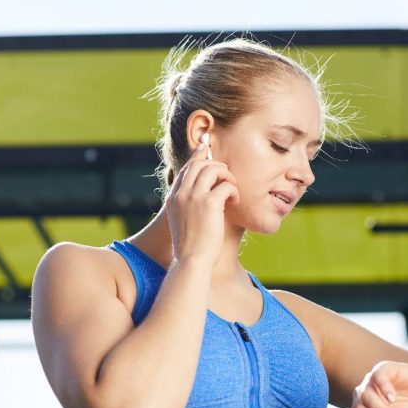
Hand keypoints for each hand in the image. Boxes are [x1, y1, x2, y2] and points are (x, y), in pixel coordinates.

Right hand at [165, 134, 239, 266]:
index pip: (186, 168)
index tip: (207, 147)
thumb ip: (190, 206)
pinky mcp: (209, 204)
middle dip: (217, 165)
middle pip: (199, 163)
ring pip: (212, 169)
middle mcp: (181, 194)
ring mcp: (193, 198)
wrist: (192, 261)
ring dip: (226, 175)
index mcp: (173, 198)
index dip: (198, 155)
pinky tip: (234, 201)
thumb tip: (206, 197)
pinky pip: (225, 185)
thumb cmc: (192, 246)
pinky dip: (233, 190)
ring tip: (231, 189)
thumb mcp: (185, 222)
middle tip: (227, 176)